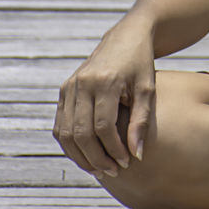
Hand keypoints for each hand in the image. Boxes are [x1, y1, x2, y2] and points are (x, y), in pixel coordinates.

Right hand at [53, 20, 155, 176]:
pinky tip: (87, 155)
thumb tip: (136, 156)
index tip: (126, 163)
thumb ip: (140, 122)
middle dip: (97, 158)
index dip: (113, 149)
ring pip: (67, 133)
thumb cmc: (141, 64)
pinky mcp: (64, 89)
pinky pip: (61, 125)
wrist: (127, 36)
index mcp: (105, 81)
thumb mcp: (147, 89)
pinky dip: (71, 144)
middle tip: (112, 172)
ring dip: (81, 156)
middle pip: (82, 133)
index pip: (103, 127)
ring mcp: (70, 85)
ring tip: (99, 169)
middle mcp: (83, 83)